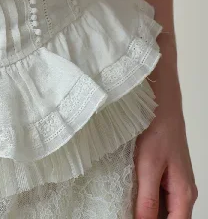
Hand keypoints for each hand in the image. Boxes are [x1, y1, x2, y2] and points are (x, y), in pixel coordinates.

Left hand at [134, 37, 197, 218]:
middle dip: (145, 218)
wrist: (158, 96)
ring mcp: (172, 181)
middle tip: (120, 211)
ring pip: (159, 207)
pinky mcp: (162, 170)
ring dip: (141, 209)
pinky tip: (123, 192)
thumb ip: (146, 198)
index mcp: (184, 194)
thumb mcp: (148, 164)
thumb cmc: (157, 125)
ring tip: (119, 204)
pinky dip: (140, 196)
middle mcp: (182, 191)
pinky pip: (154, 193)